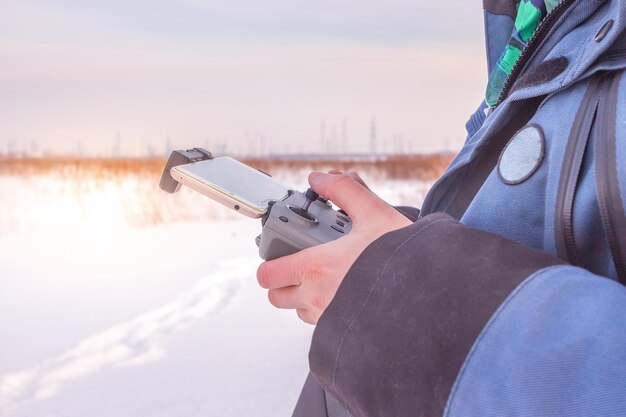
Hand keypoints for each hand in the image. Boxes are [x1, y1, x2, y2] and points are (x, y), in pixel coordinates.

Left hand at [256, 171, 411, 324]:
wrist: (433, 295)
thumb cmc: (403, 258)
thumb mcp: (375, 213)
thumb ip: (345, 190)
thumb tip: (321, 178)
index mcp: (315, 268)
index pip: (267, 275)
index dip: (270, 262)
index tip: (284, 253)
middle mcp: (317, 298)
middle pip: (278, 297)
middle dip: (285, 280)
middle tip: (305, 264)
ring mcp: (330, 320)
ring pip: (300, 312)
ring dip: (306, 296)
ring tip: (330, 277)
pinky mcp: (346, 334)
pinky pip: (323, 325)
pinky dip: (327, 311)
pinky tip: (349, 292)